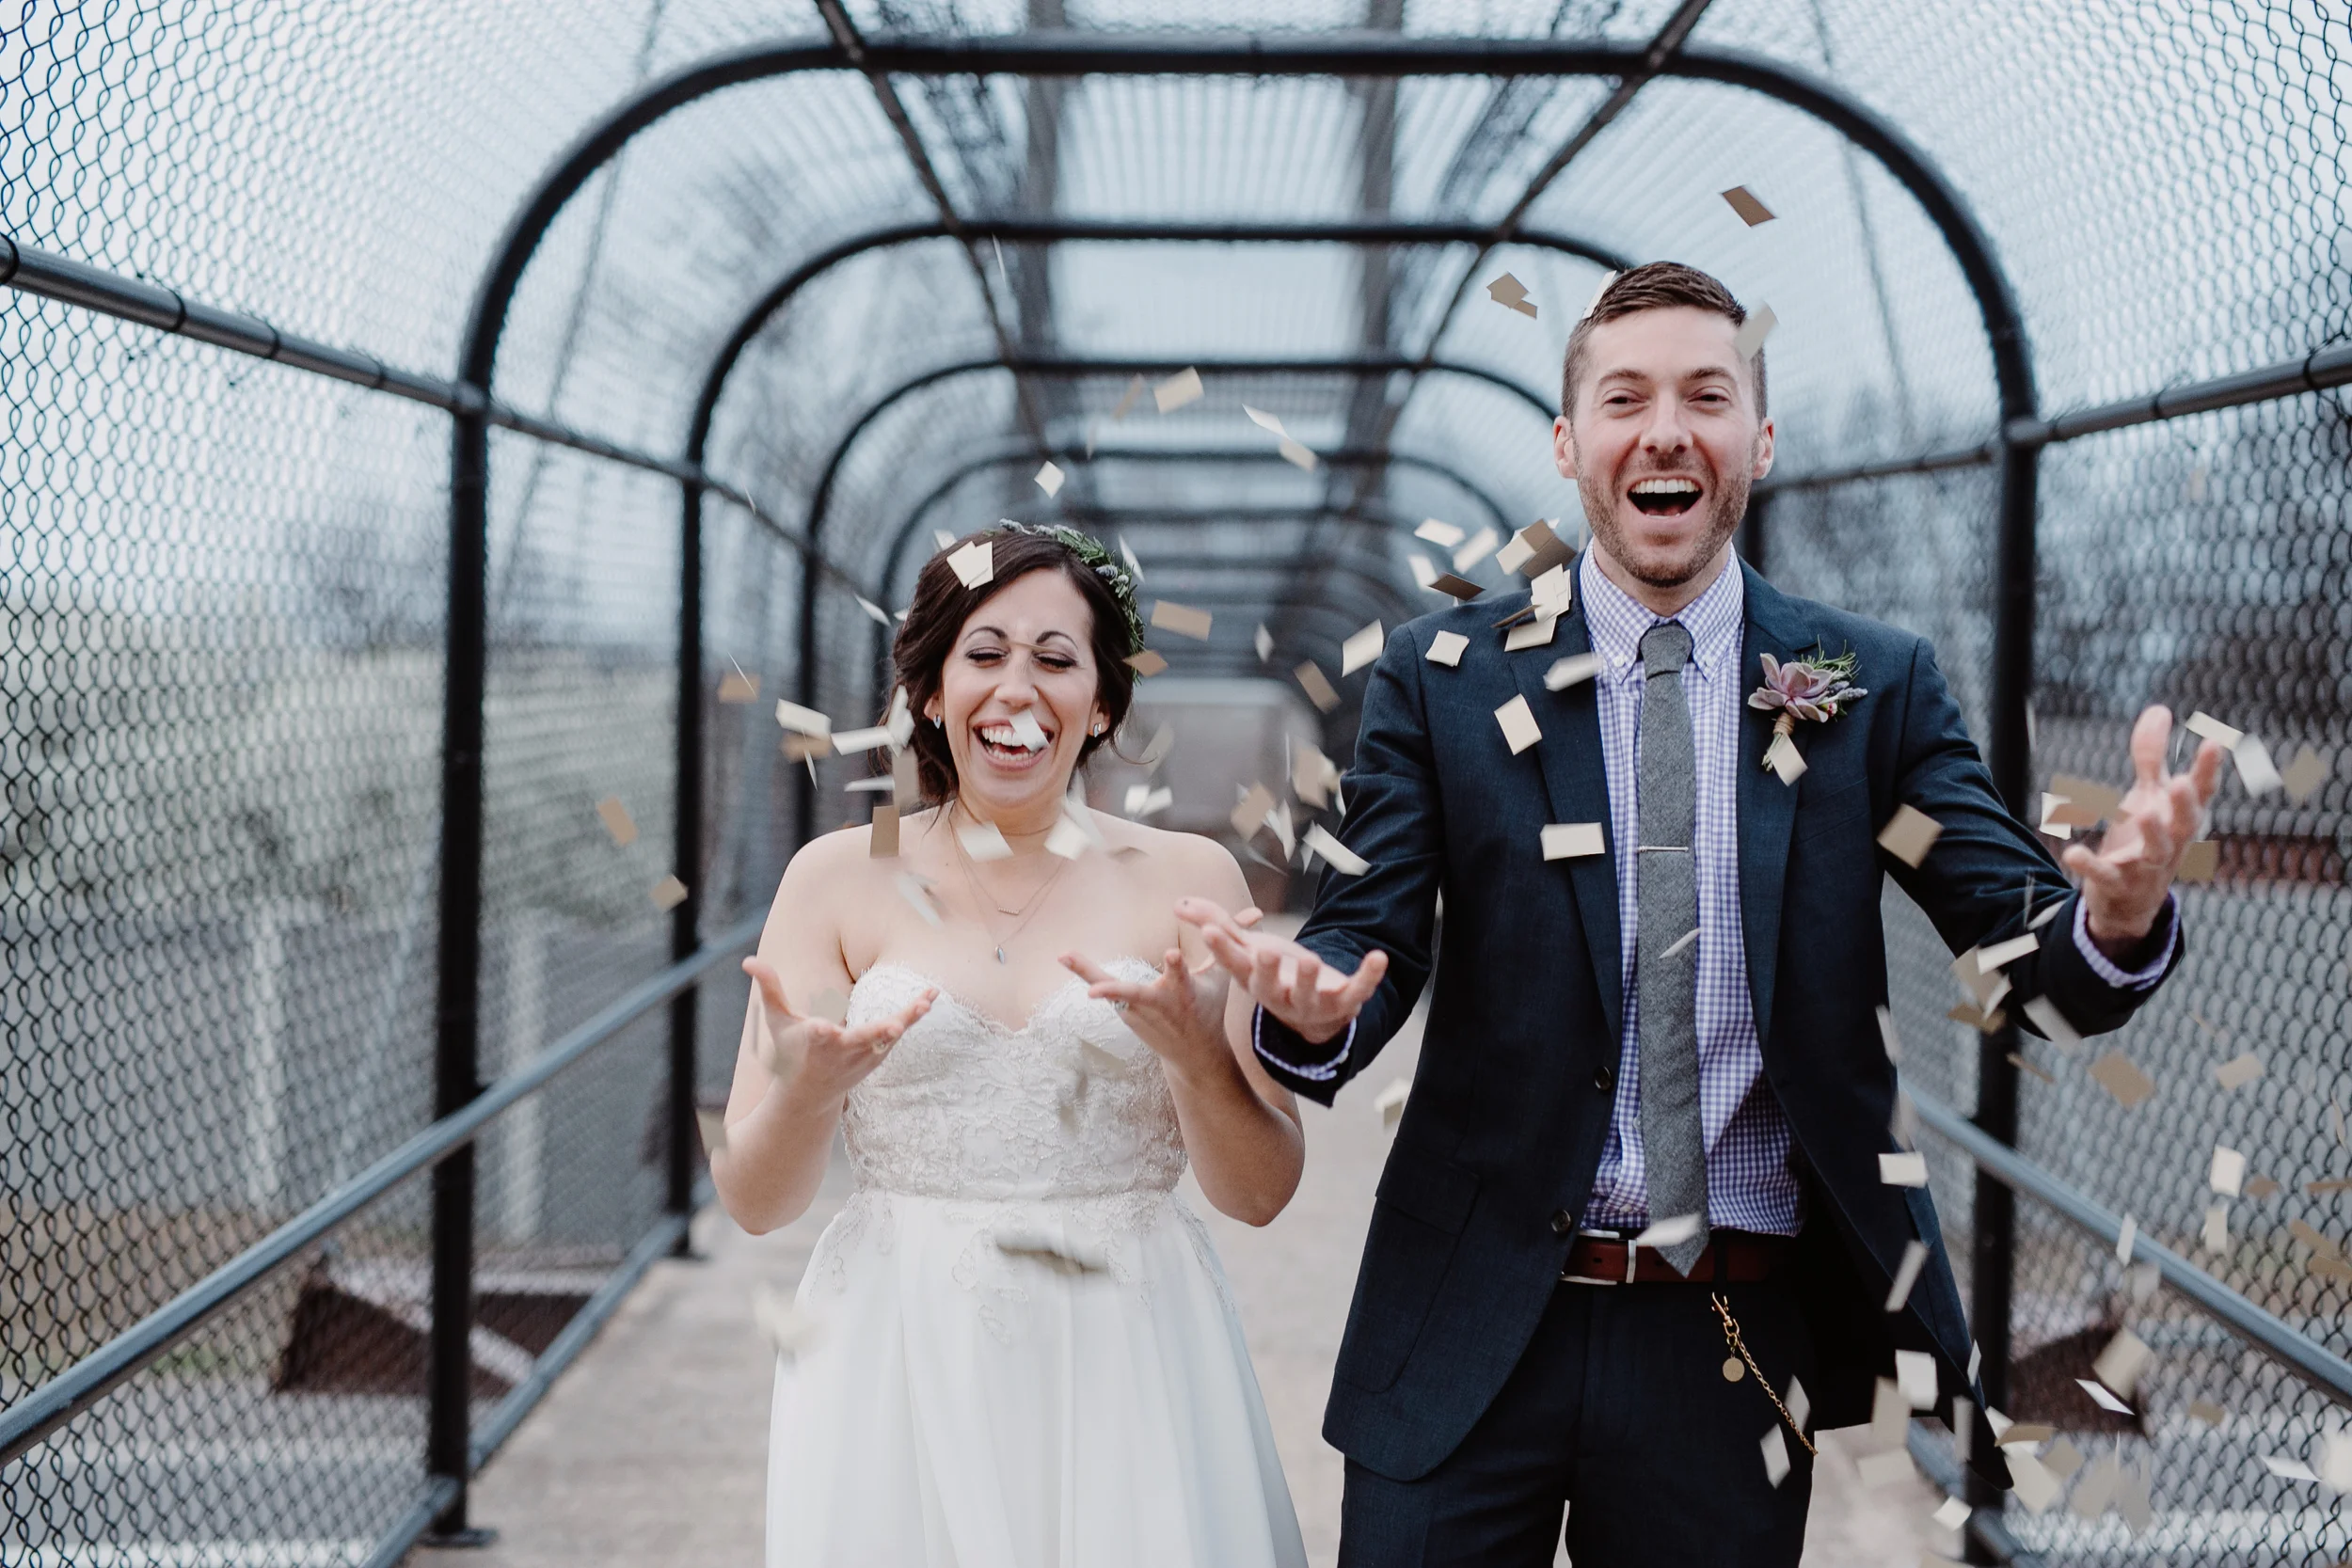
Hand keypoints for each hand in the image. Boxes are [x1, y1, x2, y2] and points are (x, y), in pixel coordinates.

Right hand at [742, 956, 931, 1106]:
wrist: (810, 1095)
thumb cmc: (790, 1051)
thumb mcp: (777, 1021)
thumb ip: (769, 988)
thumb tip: (748, 960)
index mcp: (814, 1042)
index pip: (818, 1037)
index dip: (821, 1033)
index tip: (824, 1029)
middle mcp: (841, 1052)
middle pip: (863, 1040)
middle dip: (879, 1033)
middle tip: (895, 1026)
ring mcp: (862, 1058)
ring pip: (888, 1038)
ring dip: (909, 1018)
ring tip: (928, 997)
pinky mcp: (877, 1058)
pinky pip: (897, 1037)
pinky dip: (913, 1018)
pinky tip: (928, 998)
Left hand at [1061, 948, 1230, 1080]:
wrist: (1194, 1057)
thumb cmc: (1210, 1009)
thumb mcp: (1224, 980)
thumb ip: (1232, 943)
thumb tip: (1258, 913)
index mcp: (1186, 995)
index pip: (1180, 978)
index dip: (1174, 968)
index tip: (1170, 954)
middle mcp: (1159, 1004)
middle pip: (1135, 994)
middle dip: (1118, 992)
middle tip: (1094, 991)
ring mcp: (1137, 1012)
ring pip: (1111, 991)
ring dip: (1088, 974)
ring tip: (1064, 954)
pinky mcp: (1125, 1013)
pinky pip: (1104, 989)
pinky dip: (1086, 972)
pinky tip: (1065, 956)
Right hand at [1175, 896, 1386, 1045]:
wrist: (1315, 1013)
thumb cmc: (1274, 973)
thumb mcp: (1247, 949)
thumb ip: (1217, 925)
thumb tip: (1178, 903)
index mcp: (1253, 981)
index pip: (1233, 965)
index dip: (1221, 949)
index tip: (1209, 931)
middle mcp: (1278, 996)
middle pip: (1268, 987)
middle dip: (1266, 971)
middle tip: (1263, 953)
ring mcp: (1311, 1003)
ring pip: (1308, 996)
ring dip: (1308, 979)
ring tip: (1308, 960)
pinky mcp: (1343, 1002)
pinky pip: (1357, 991)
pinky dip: (1368, 976)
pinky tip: (1378, 957)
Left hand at [2062, 704, 2225, 952]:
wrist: (2129, 901)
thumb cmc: (2146, 839)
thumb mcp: (2148, 795)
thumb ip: (2152, 755)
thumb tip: (2160, 710)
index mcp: (2180, 817)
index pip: (2201, 792)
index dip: (2208, 770)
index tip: (2213, 742)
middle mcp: (2171, 842)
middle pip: (2186, 824)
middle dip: (2185, 805)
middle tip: (2179, 784)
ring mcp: (2146, 866)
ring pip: (2156, 852)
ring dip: (2152, 834)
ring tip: (2143, 813)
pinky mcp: (2116, 883)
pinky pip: (2105, 875)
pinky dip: (2090, 865)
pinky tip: (2072, 852)